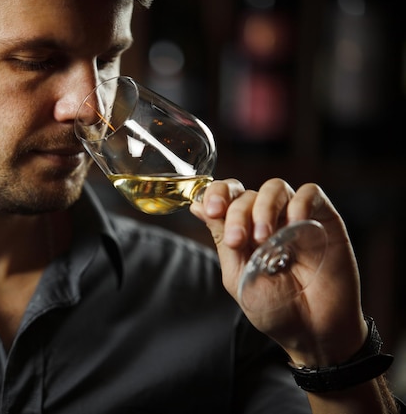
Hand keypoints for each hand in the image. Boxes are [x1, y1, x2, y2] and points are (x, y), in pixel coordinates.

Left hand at [190, 178, 367, 366]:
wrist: (314, 333)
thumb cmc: (275, 308)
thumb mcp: (238, 275)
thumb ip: (222, 238)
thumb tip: (196, 206)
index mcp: (243, 230)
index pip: (226, 195)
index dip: (216, 194)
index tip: (211, 210)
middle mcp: (267, 218)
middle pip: (246, 194)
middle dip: (237, 214)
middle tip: (239, 241)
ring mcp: (295, 217)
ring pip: (275, 187)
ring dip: (263, 208)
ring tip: (264, 239)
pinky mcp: (324, 219)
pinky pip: (310, 193)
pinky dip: (299, 202)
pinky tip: (294, 223)